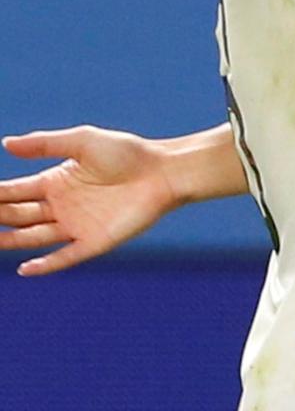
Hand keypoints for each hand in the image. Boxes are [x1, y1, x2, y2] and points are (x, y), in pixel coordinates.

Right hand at [0, 127, 179, 275]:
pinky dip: (45, 265)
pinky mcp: (94, 241)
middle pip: (17, 215)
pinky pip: (64, 257)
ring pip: (33, 237)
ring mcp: (75, 225)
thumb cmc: (127, 153)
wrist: (163, 171)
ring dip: (10, 241)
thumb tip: (5, 143)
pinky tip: (25, 268)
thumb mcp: (82, 141)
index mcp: (55, 182)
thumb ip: (45, 144)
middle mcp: (60, 206)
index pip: (13, 192)